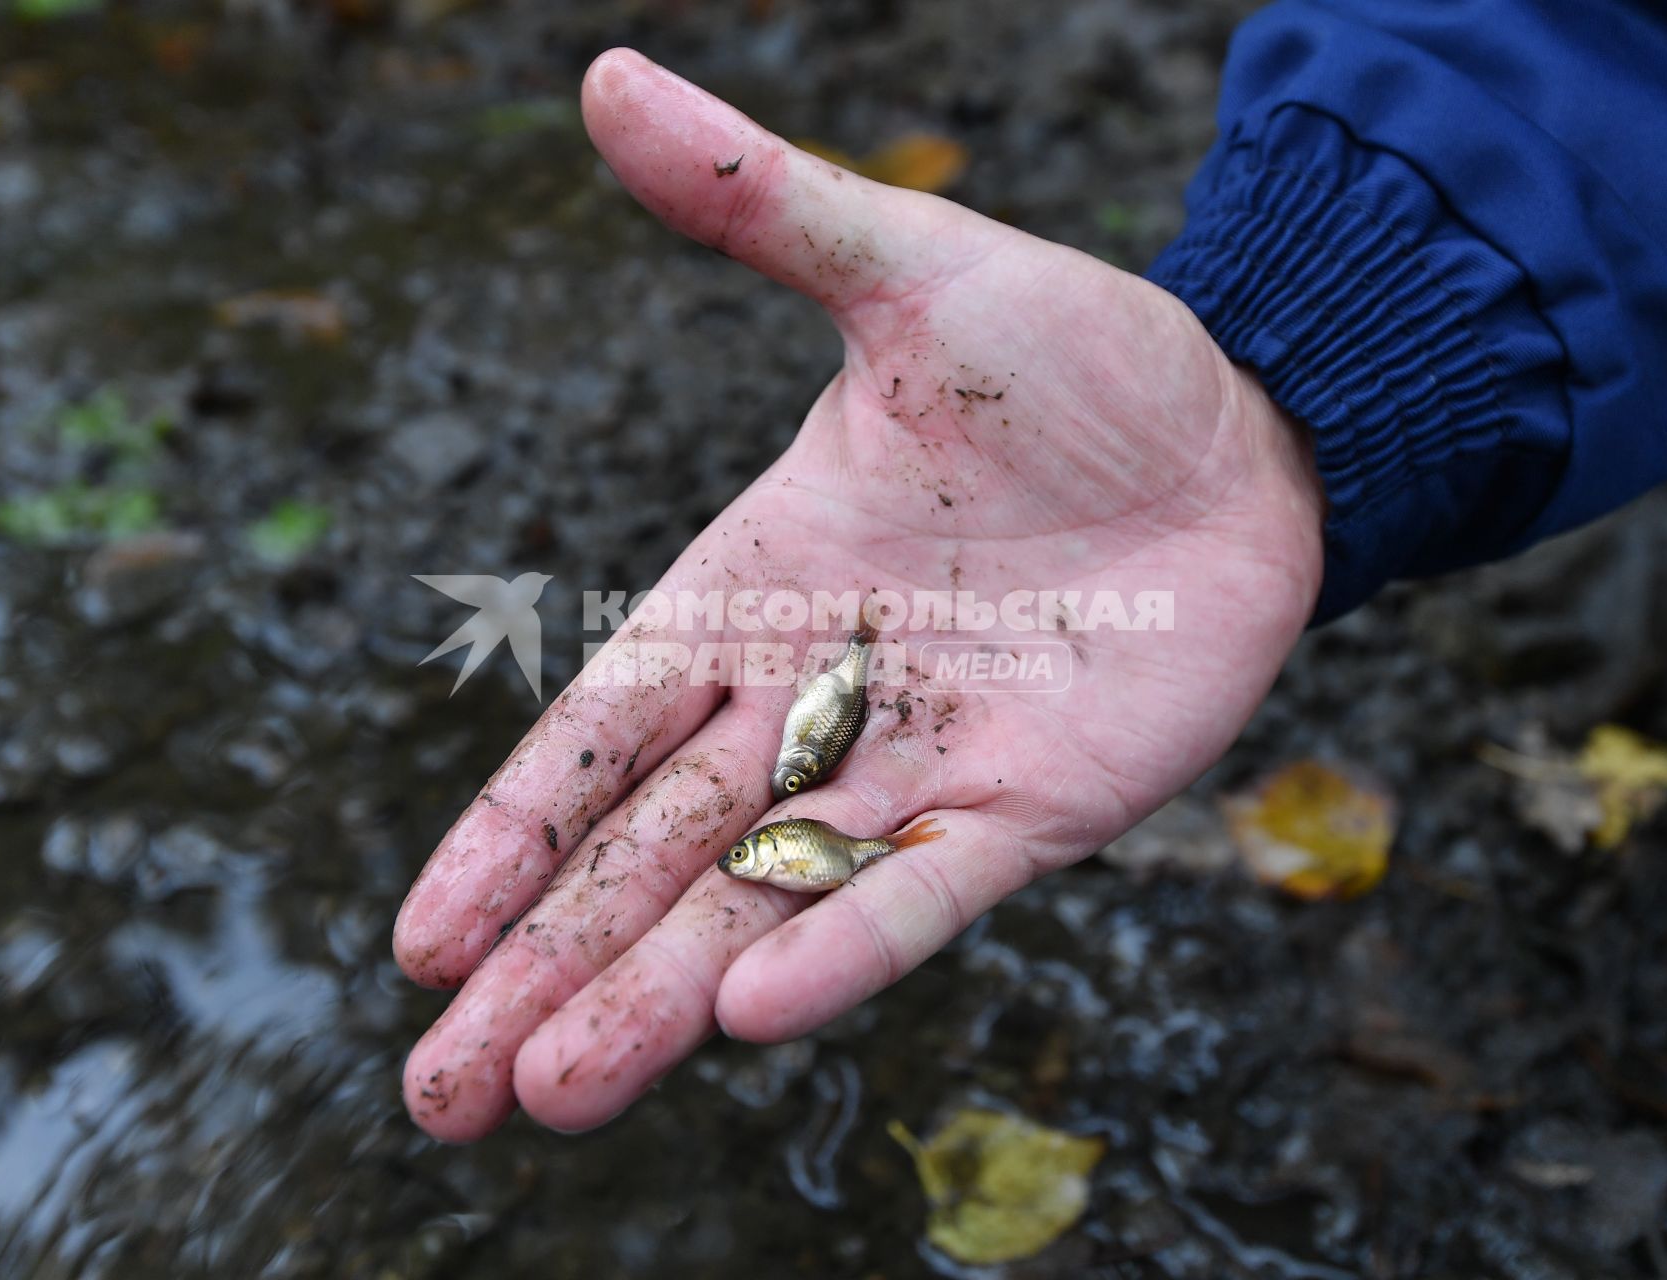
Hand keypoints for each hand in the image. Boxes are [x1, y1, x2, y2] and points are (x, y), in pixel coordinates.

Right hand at [394, 49, 1323, 1139]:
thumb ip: (758, 208)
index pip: (595, 729)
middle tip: (438, 1094)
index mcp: (749, 589)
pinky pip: (925, 890)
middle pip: (650, 855)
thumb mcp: (903, 269)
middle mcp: (812, 699)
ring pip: (763, 901)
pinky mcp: (1036, 808)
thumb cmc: (1067, 354)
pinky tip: (748, 1017)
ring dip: (659, 996)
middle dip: (543, 970)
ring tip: (556, 1095)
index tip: (418, 938)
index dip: (508, 833)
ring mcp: (921, 765)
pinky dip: (844, 947)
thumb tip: (603, 76)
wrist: (1247, 424)